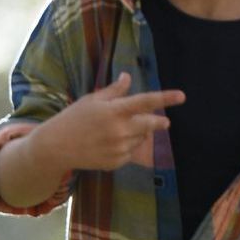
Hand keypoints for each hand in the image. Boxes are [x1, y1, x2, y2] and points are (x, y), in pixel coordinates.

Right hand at [40, 70, 185, 171]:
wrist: (56, 147)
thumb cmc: (73, 118)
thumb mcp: (92, 100)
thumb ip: (113, 90)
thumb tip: (128, 77)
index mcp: (114, 111)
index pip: (145, 102)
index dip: (165, 98)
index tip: (182, 96)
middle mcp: (120, 131)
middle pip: (150, 124)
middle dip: (160, 123)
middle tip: (165, 122)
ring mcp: (119, 148)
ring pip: (141, 139)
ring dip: (139, 133)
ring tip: (119, 130)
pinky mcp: (116, 162)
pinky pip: (131, 152)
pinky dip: (128, 146)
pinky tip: (111, 143)